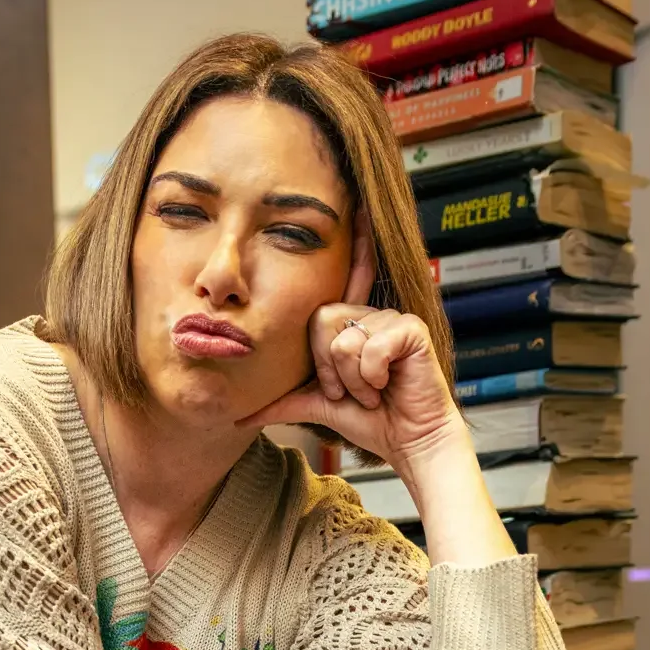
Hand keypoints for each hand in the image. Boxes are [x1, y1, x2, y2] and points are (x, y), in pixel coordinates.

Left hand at [238, 210, 464, 470]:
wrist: (408, 441)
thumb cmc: (371, 420)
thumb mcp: (317, 406)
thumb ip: (281, 402)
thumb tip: (239, 416)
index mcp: (352, 323)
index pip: (343, 280)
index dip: (354, 244)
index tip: (357, 207)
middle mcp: (371, 313)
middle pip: (321, 319)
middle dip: (328, 368)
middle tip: (350, 391)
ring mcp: (391, 318)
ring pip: (341, 338)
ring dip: (350, 379)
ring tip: (372, 391)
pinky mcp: (410, 329)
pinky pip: (369, 346)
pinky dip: (371, 376)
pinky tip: (387, 385)